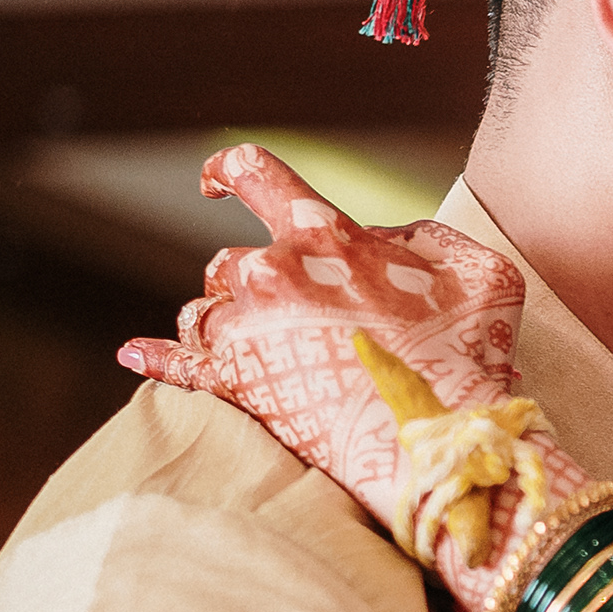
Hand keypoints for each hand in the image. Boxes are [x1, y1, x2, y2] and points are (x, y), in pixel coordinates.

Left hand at [117, 146, 581, 611]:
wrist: (443, 440)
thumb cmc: (470, 356)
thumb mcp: (480, 274)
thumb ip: (427, 241)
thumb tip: (390, 242)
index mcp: (325, 234)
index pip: (255, 173)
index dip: (229, 171)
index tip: (215, 182)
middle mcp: (271, 273)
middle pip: (229, 260)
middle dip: (253, 281)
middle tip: (289, 311)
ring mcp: (245, 332)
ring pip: (205, 311)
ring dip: (224, 321)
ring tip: (256, 346)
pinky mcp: (234, 386)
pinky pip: (175, 365)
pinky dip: (152, 356)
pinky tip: (132, 351)